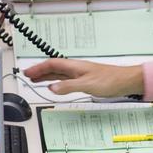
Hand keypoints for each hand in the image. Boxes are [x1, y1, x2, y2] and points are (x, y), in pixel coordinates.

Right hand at [24, 57, 144, 97]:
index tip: (27, 72)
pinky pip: (66, 79)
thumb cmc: (110, 80)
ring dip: (47, 76)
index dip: (38, 68)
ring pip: (59, 73)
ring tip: (36, 79)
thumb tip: (52, 88)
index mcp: (74, 66)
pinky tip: (56, 85)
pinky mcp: (85, 80)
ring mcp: (80, 74)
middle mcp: (76, 68)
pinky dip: (57, 81)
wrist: (125, 81)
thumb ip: (68, 87)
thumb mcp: (87, 85)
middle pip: (53, 67)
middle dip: (39, 71)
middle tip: (28, 75)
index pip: (51, 64)